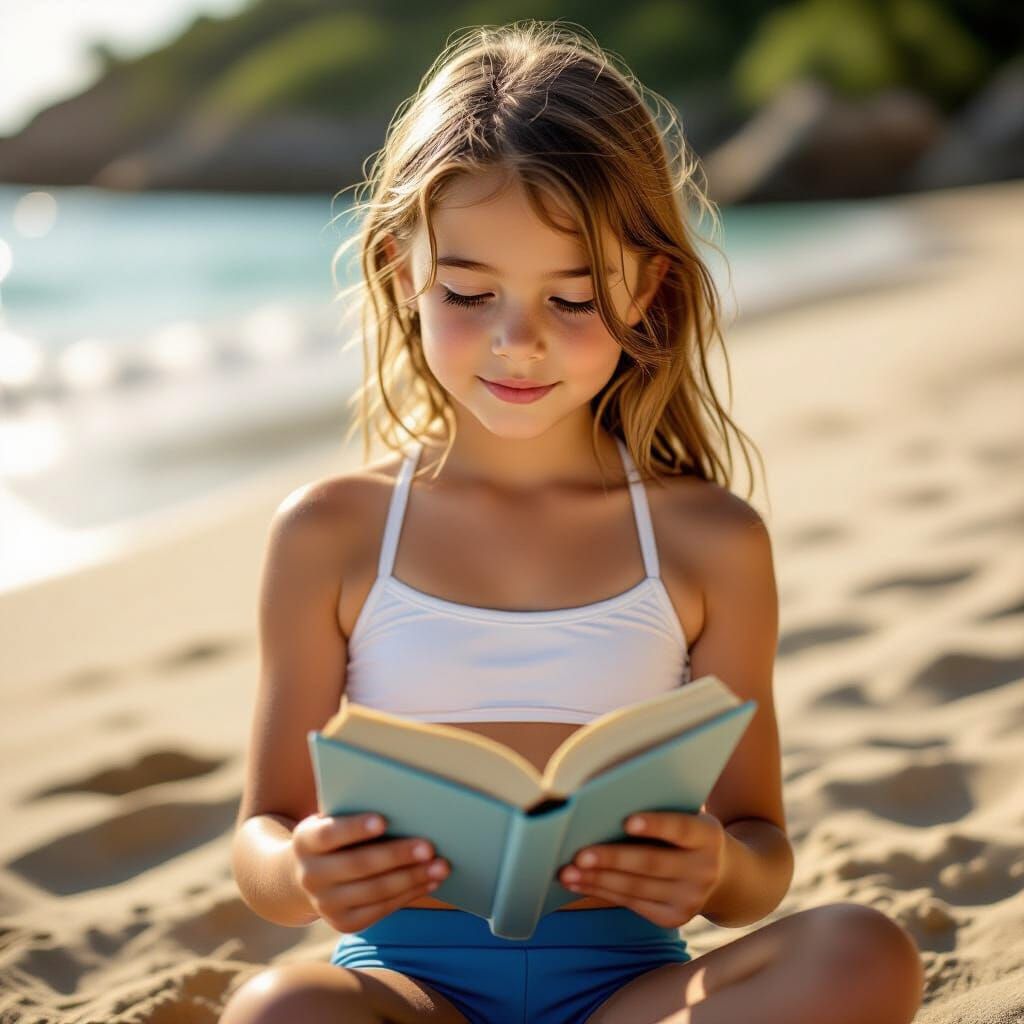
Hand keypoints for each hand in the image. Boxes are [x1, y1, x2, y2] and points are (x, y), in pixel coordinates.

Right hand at [290, 812, 449, 931]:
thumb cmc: (335, 835)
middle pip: (358, 865)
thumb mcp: (333, 819)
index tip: (383, 820)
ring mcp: (325, 904)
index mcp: (305, 841)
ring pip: (374, 891)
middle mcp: (310, 875)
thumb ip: (355, 812)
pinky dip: (408, 894)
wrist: (304, 876)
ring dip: (411, 878)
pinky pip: (380, 910)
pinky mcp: (343, 923)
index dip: (355, 828)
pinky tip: (429, 882)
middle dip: (397, 856)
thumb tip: (404, 803)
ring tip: (441, 866)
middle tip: (429, 847)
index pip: (329, 834)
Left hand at [557, 811, 726, 928]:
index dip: (655, 825)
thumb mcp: (687, 817)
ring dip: (597, 880)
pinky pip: (632, 904)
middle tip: (579, 855)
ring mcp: (690, 899)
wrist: (722, 875)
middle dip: (612, 859)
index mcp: (708, 835)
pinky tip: (578, 884)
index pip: (680, 828)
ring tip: (567, 872)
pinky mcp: (674, 919)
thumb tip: (602, 809)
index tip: (626, 821)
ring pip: (636, 888)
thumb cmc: (686, 833)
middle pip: (652, 863)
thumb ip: (660, 812)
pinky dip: (602, 892)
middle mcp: (704, 870)